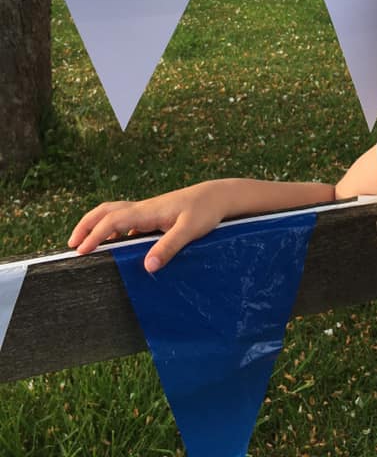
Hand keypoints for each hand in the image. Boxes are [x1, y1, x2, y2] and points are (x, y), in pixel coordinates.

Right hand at [68, 181, 228, 272]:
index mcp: (147, 211)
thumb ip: (168, 247)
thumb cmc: (204, 211)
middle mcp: (143, 208)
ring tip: (85, 242)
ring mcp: (147, 211)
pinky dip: (111, 227)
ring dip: (96, 224)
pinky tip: (114, 243)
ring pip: (114, 212)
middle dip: (86, 225)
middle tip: (72, 244)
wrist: (217, 196)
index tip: (81, 250)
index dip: (95, 234)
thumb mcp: (189, 230)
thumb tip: (147, 266)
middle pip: (106, 211)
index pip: (113, 220)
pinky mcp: (153, 215)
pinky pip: (125, 218)